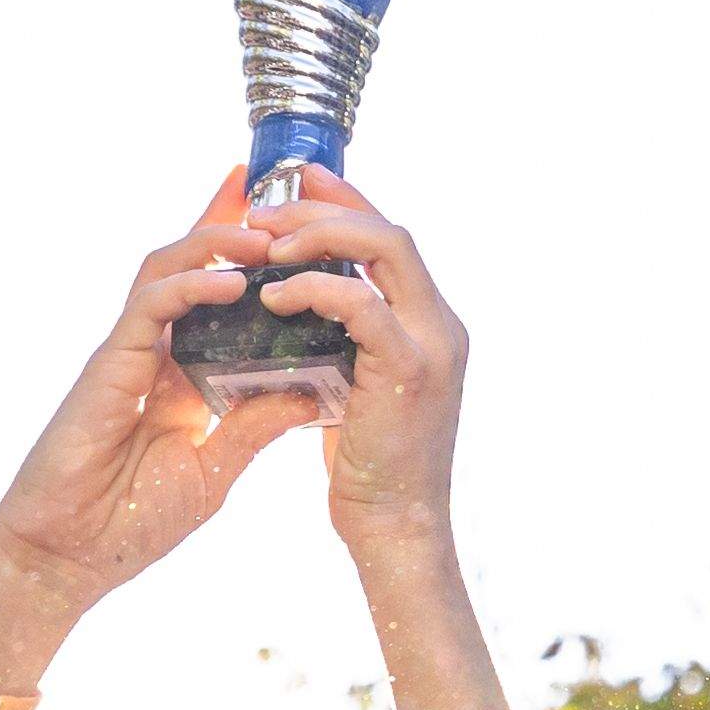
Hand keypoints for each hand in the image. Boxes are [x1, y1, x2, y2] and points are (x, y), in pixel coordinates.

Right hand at [0, 169, 323, 693]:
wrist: (68, 556)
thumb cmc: (130, 522)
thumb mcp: (214, 470)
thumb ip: (254, 426)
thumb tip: (312, 389)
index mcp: (181, 377)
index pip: (220, 303)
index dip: (250, 263)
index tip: (294, 228)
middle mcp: (154, 354)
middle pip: (192, 266)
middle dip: (230, 223)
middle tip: (280, 195)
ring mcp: (128, 353)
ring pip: (168, 271)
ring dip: (216, 244)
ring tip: (265, 233)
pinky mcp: (108, 364)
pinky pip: (149, 307)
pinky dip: (189, 287)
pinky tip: (229, 283)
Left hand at [242, 169, 467, 558]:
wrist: (397, 527)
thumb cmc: (371, 469)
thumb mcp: (360, 388)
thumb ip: (347, 344)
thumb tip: (303, 310)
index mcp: (432, 325)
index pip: (392, 240)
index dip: (346, 203)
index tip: (300, 183)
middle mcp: (442, 325)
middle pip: (391, 231)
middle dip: (327, 207)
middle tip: (269, 207)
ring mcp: (433, 344)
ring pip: (385, 250)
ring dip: (319, 236)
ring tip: (267, 243)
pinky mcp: (410, 369)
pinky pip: (362, 304)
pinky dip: (316, 289)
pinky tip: (275, 295)